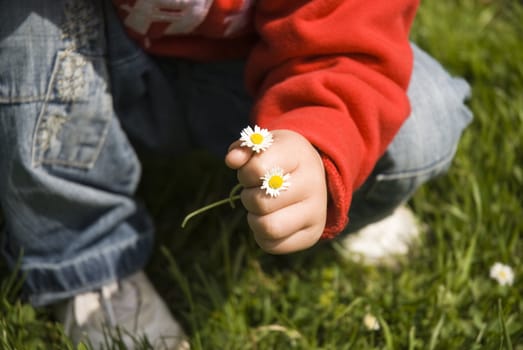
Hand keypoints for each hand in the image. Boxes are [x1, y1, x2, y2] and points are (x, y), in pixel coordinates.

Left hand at [225, 129, 327, 253]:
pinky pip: (272, 245)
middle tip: (257, 191)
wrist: (312, 176)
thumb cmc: (280, 159)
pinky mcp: (312, 235)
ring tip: (262, 208)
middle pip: (260, 202)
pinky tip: (270, 220)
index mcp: (299, 154)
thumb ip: (243, 149)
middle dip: (248, 197)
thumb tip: (231, 160)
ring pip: (268, 227)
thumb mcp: (264, 146)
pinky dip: (262, 235)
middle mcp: (313, 183)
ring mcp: (316, 211)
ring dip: (254, 219)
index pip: (258, 169)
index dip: (245, 173)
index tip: (252, 172)